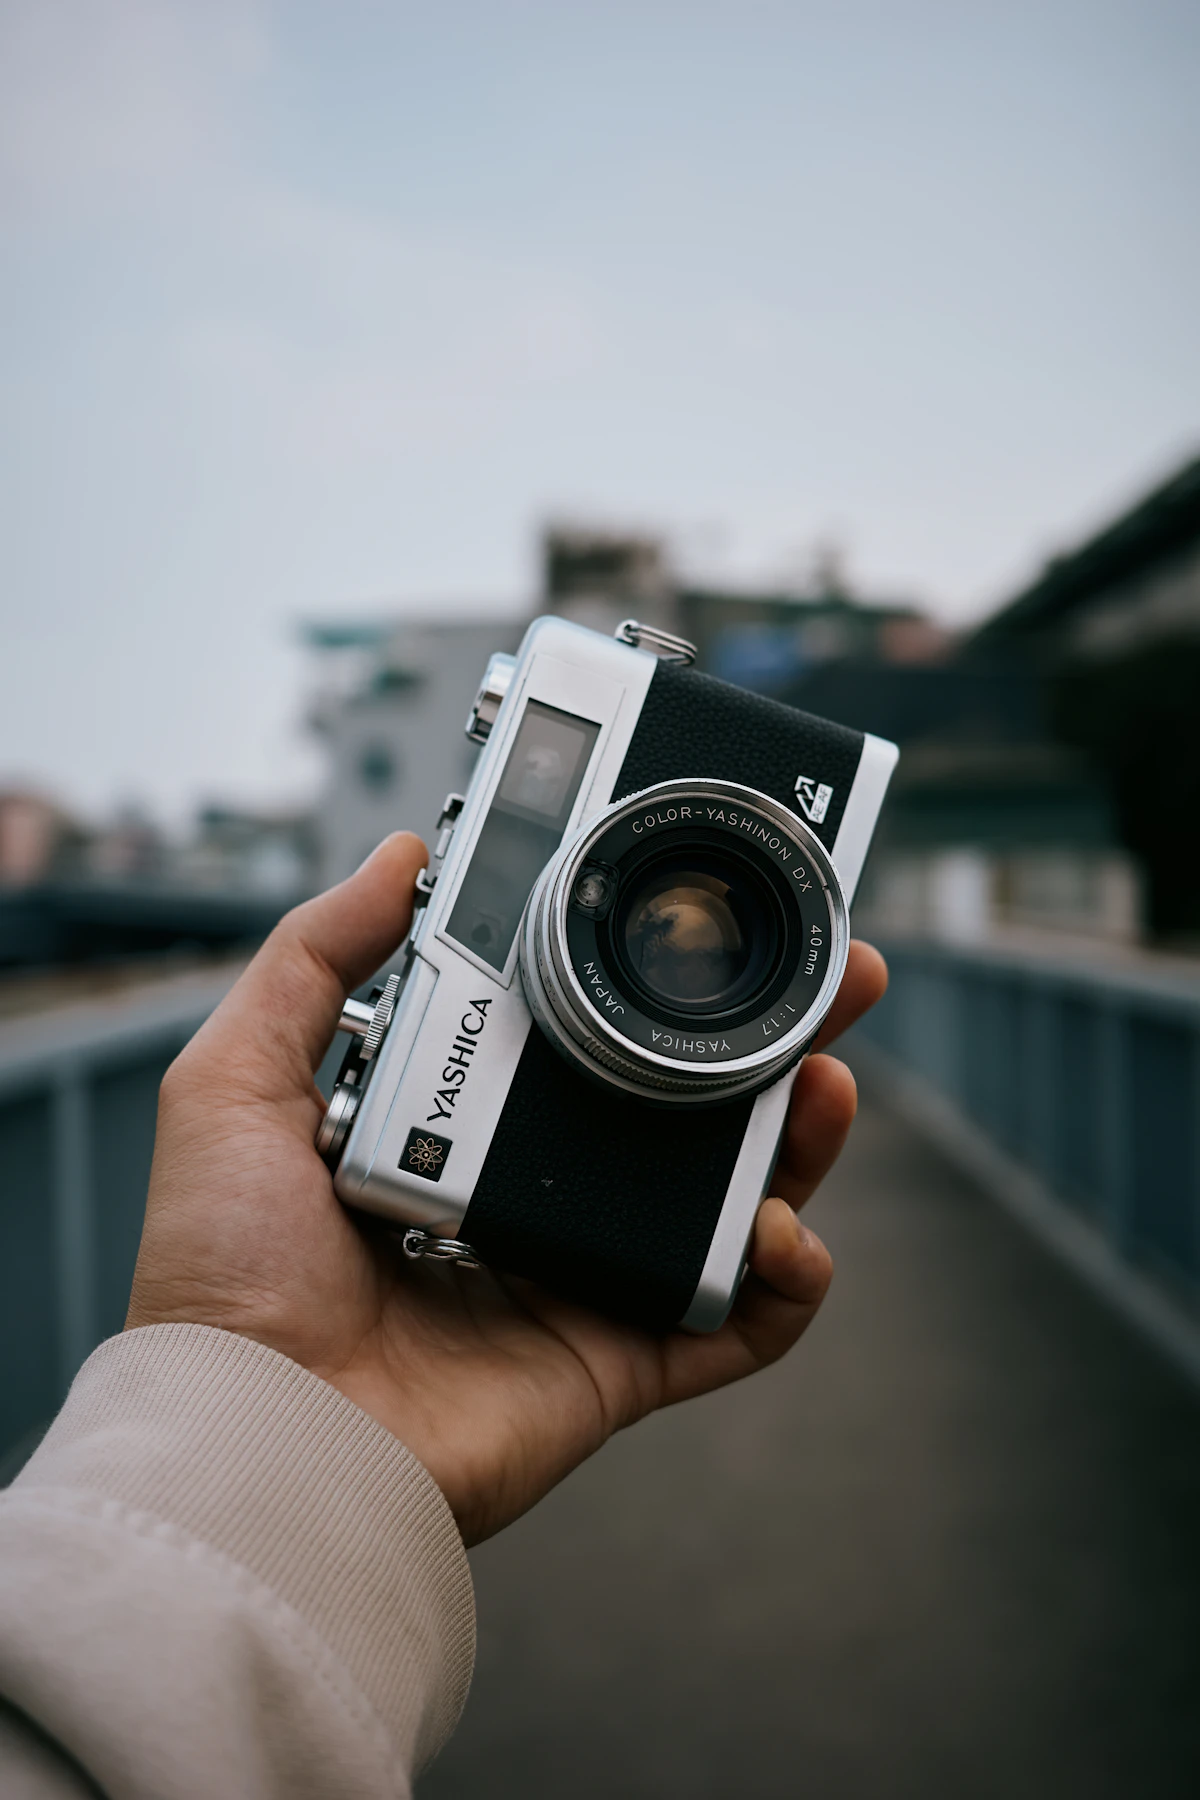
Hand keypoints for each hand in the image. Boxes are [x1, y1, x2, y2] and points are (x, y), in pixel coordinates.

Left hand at [128, 834, 886, 1544]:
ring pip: (727, 1200)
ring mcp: (580, 1281)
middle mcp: (528, 1200)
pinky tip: (786, 1229)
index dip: (647, 981)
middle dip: (763, 1043)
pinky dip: (788, 1282)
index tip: (698, 920)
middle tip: (828, 983)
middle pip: (678, 1108)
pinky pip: (735, 1324)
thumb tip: (402, 852)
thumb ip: (312, 957)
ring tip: (825, 1078)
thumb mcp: (237, 1079)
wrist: (255, 1434)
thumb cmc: (226, 1274)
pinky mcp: (615, 1361)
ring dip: (798, 1140)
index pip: (580, 1038)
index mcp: (452, 1130)